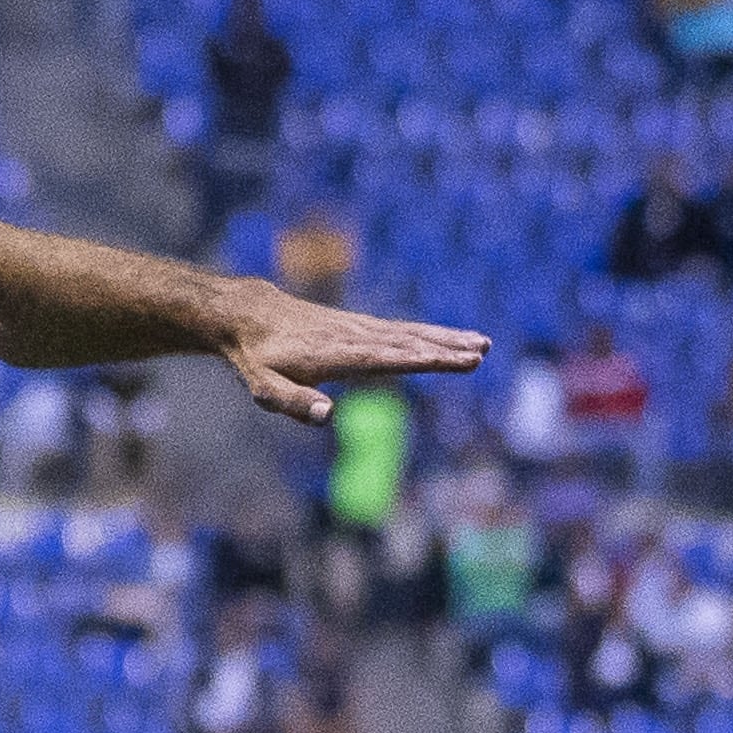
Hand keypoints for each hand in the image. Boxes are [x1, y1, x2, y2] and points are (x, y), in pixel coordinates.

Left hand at [206, 282, 488, 425]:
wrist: (250, 316)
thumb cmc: (256, 358)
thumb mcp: (262, 388)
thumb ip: (292, 402)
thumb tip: (326, 416)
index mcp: (335, 355)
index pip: (384, 358)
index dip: (418, 359)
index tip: (450, 360)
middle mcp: (353, 337)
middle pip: (406, 343)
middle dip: (444, 349)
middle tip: (481, 353)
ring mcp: (359, 328)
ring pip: (410, 333)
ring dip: (447, 338)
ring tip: (482, 344)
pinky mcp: (360, 326)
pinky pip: (401, 330)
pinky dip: (429, 333)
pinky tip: (451, 339)